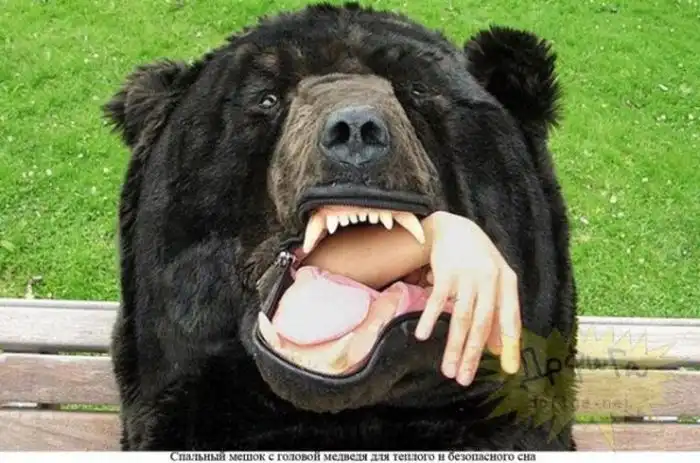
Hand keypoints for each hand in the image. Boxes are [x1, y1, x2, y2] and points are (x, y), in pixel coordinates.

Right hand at [415, 211, 520, 385]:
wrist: (454, 227)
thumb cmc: (477, 259)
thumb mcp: (494, 281)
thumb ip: (498, 313)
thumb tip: (497, 349)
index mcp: (506, 282)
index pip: (510, 318)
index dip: (510, 345)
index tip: (507, 370)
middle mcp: (490, 279)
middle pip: (482, 323)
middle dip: (473, 354)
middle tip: (465, 379)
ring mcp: (467, 275)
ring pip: (461, 317)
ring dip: (453, 346)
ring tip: (448, 370)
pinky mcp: (446, 271)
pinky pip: (438, 300)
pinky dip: (430, 319)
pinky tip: (422, 335)